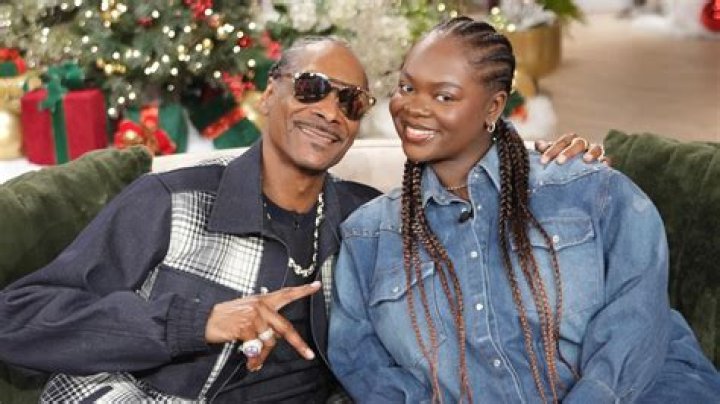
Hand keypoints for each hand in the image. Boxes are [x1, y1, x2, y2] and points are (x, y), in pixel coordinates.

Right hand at [205, 281, 321, 370]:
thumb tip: (274, 340)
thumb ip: (264, 321)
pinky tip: (250, 362)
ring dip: (263, 355)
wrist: (206, 320)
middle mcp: (261, 306)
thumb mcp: (248, 313)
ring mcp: (254, 316)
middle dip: (298, 344)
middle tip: (308, 354)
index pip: (286, 293)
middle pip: (285, 327)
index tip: (317, 285)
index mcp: (263, 300)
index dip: (302, 290)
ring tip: (255, 362)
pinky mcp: (245, 327)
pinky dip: (254, 358)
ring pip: (269, 341)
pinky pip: (257, 348)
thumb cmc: (228, 318)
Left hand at [536, 133, 608, 164]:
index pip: (562, 142)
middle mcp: (583, 144)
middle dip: (569, 152)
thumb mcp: (555, 155)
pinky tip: (603, 166)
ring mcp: (595, 151)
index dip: (552, 150)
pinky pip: (607, 159)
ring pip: (595, 148)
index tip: (543, 161)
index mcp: (570, 141)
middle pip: (578, 143)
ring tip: (586, 160)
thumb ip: (547, 149)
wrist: (581, 169)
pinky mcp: (604, 160)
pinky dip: (606, 161)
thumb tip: (538, 144)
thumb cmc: (564, 161)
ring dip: (591, 153)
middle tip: (559, 162)